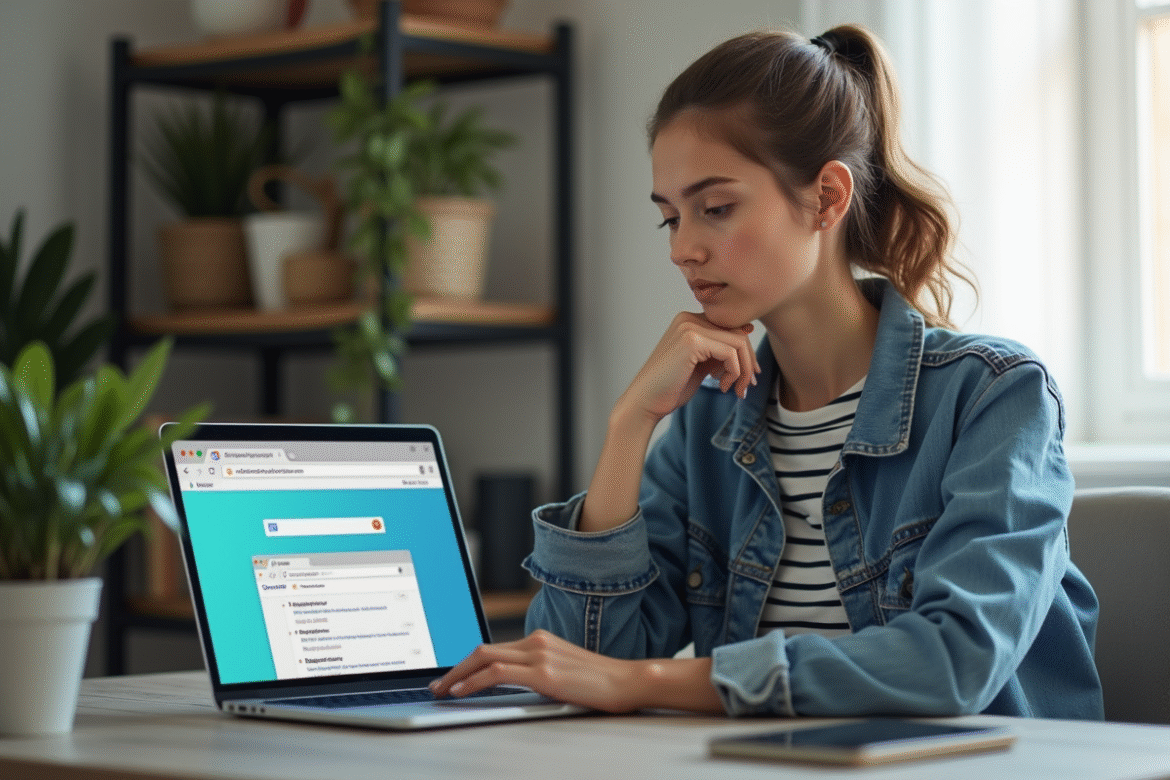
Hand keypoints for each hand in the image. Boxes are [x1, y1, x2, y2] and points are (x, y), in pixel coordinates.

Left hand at [429, 630, 643, 712]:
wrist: (628, 681)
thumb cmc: (600, 683)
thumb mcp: (563, 673)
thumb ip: (538, 673)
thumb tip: (513, 687)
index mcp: (540, 640)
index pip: (493, 649)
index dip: (467, 663)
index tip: (451, 677)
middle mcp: (536, 642)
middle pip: (482, 650)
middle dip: (454, 668)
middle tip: (436, 685)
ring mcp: (539, 655)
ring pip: (484, 658)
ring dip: (456, 675)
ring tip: (441, 691)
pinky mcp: (544, 673)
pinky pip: (497, 673)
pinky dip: (473, 680)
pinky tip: (461, 691)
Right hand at [621, 312, 759, 424]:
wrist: (646, 402)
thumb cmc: (671, 387)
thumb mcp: (701, 364)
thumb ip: (719, 350)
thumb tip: (747, 334)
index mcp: (689, 321)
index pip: (731, 328)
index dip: (746, 352)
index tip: (750, 376)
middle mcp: (689, 318)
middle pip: (738, 333)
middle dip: (748, 362)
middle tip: (747, 387)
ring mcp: (689, 327)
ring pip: (738, 342)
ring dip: (744, 370)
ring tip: (735, 389)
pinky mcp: (692, 341)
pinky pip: (730, 353)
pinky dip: (734, 373)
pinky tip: (722, 386)